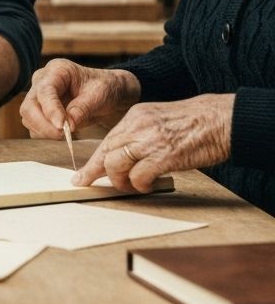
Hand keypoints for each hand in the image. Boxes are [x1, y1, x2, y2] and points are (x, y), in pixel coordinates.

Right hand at [21, 60, 139, 138]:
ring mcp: (37, 95)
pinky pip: (33, 126)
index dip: (51, 110)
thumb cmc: (103, 87)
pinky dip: (45, 134)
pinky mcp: (38, 110)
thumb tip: (66, 127)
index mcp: (57, 70)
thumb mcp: (99, 95)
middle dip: (44, 124)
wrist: (105, 90)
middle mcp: (41, 81)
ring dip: (44, 131)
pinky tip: (62, 134)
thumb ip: (82, 109)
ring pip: (28, 117)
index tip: (61, 127)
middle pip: (29, 106)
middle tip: (64, 136)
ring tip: (67, 134)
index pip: (45, 91)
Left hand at [73, 94, 233, 191]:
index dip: (94, 160)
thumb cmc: (195, 123)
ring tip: (131, 186)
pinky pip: (138, 177)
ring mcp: (149, 141)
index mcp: (135, 117)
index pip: (107, 141)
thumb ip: (140, 133)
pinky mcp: (163, 156)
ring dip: (120, 181)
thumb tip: (126, 155)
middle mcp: (137, 126)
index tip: (82, 175)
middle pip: (105, 152)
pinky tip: (148, 186)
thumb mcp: (159, 119)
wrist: (220, 119)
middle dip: (97, 172)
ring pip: (115, 165)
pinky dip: (140, 185)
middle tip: (91, 184)